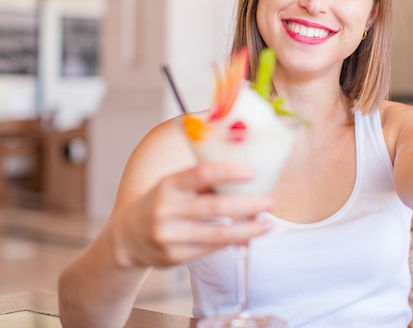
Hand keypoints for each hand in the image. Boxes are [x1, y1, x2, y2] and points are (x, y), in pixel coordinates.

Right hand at [111, 163, 274, 267]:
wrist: (126, 238)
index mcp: (168, 185)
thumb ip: (202, 183)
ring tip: (267, 225)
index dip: (228, 172)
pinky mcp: (174, 257)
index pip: (200, 173)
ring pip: (217, 234)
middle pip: (214, 207)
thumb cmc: (161, 203)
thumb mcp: (173, 186)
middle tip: (270, 201)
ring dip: (247, 230)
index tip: (253, 172)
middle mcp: (166, 210)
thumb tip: (247, 178)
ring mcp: (169, 236)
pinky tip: (249, 237)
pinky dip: (233, 242)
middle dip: (247, 204)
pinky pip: (211, 249)